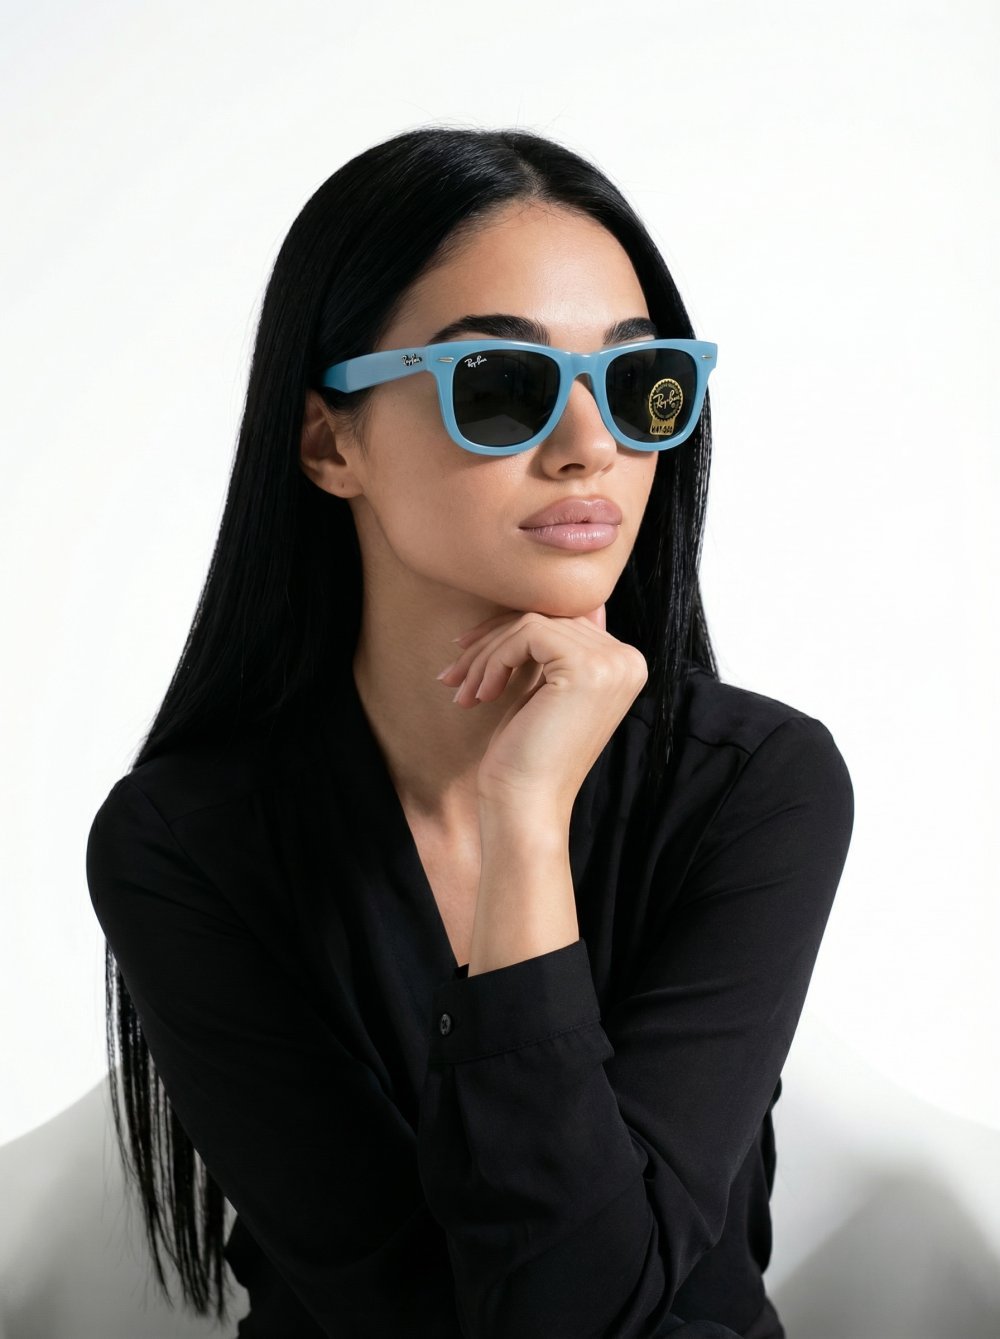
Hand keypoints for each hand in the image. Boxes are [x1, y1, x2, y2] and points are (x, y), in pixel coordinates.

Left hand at [438, 604, 647, 817]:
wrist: (526, 804)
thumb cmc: (527, 753)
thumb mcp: (542, 690)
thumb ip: (552, 647)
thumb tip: (538, 607)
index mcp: (625, 664)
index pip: (562, 622)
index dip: (509, 634)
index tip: (468, 656)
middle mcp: (627, 660)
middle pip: (547, 619)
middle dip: (491, 643)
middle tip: (453, 673)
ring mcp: (611, 663)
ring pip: (531, 624)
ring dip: (486, 655)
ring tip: (462, 689)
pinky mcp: (585, 667)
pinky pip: (527, 634)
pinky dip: (494, 659)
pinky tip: (481, 694)